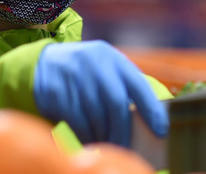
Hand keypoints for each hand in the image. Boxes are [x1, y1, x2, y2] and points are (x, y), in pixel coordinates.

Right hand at [32, 40, 168, 146]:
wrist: (43, 63)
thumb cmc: (85, 73)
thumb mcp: (105, 68)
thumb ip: (124, 86)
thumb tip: (151, 118)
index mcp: (111, 58)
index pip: (138, 85)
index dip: (152, 110)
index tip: (162, 132)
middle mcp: (94, 63)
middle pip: (116, 103)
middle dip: (122, 130)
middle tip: (124, 148)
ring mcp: (73, 76)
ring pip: (96, 116)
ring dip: (103, 135)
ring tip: (106, 143)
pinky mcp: (56, 91)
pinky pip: (76, 122)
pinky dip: (85, 135)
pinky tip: (88, 139)